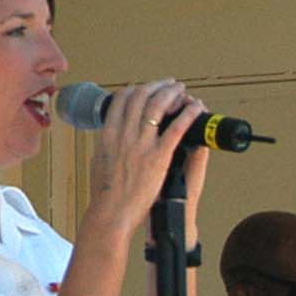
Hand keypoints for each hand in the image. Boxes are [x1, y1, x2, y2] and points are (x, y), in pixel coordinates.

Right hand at [84, 79, 203, 229]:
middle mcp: (124, 134)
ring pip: (158, 107)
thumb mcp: (99, 160)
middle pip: (141, 97)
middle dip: (157, 86)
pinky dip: (188, 115)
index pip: (121, 99)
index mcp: (108, 133)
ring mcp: (141, 144)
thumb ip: (106, 143)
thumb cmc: (105, 193)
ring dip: (172, 94)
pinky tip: (196, 108)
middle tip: (169, 84)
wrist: (112, 211)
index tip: (146, 87)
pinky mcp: (158, 157)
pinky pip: (176, 129)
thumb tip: (109, 133)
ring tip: (182, 91)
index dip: (136, 89)